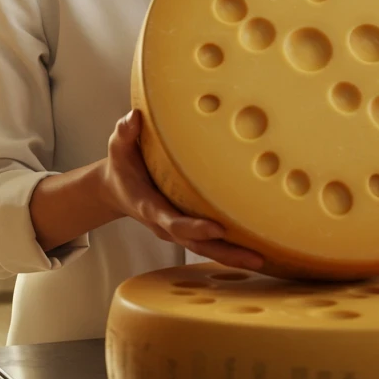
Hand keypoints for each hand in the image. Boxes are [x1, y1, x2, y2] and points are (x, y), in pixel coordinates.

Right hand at [102, 110, 263, 271]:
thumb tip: (134, 118)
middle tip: (256, 258)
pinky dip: (231, 250)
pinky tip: (256, 252)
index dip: (194, 227)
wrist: (116, 190)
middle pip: (197, 244)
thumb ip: (124, 133)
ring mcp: (176, 231)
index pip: (173, 221)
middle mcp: (165, 224)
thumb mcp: (118, 147)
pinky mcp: (187, 230)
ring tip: (262, 260)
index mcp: (150, 206)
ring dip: (233, 256)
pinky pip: (210, 244)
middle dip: (225, 252)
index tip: (218, 228)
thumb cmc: (122, 166)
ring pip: (206, 248)